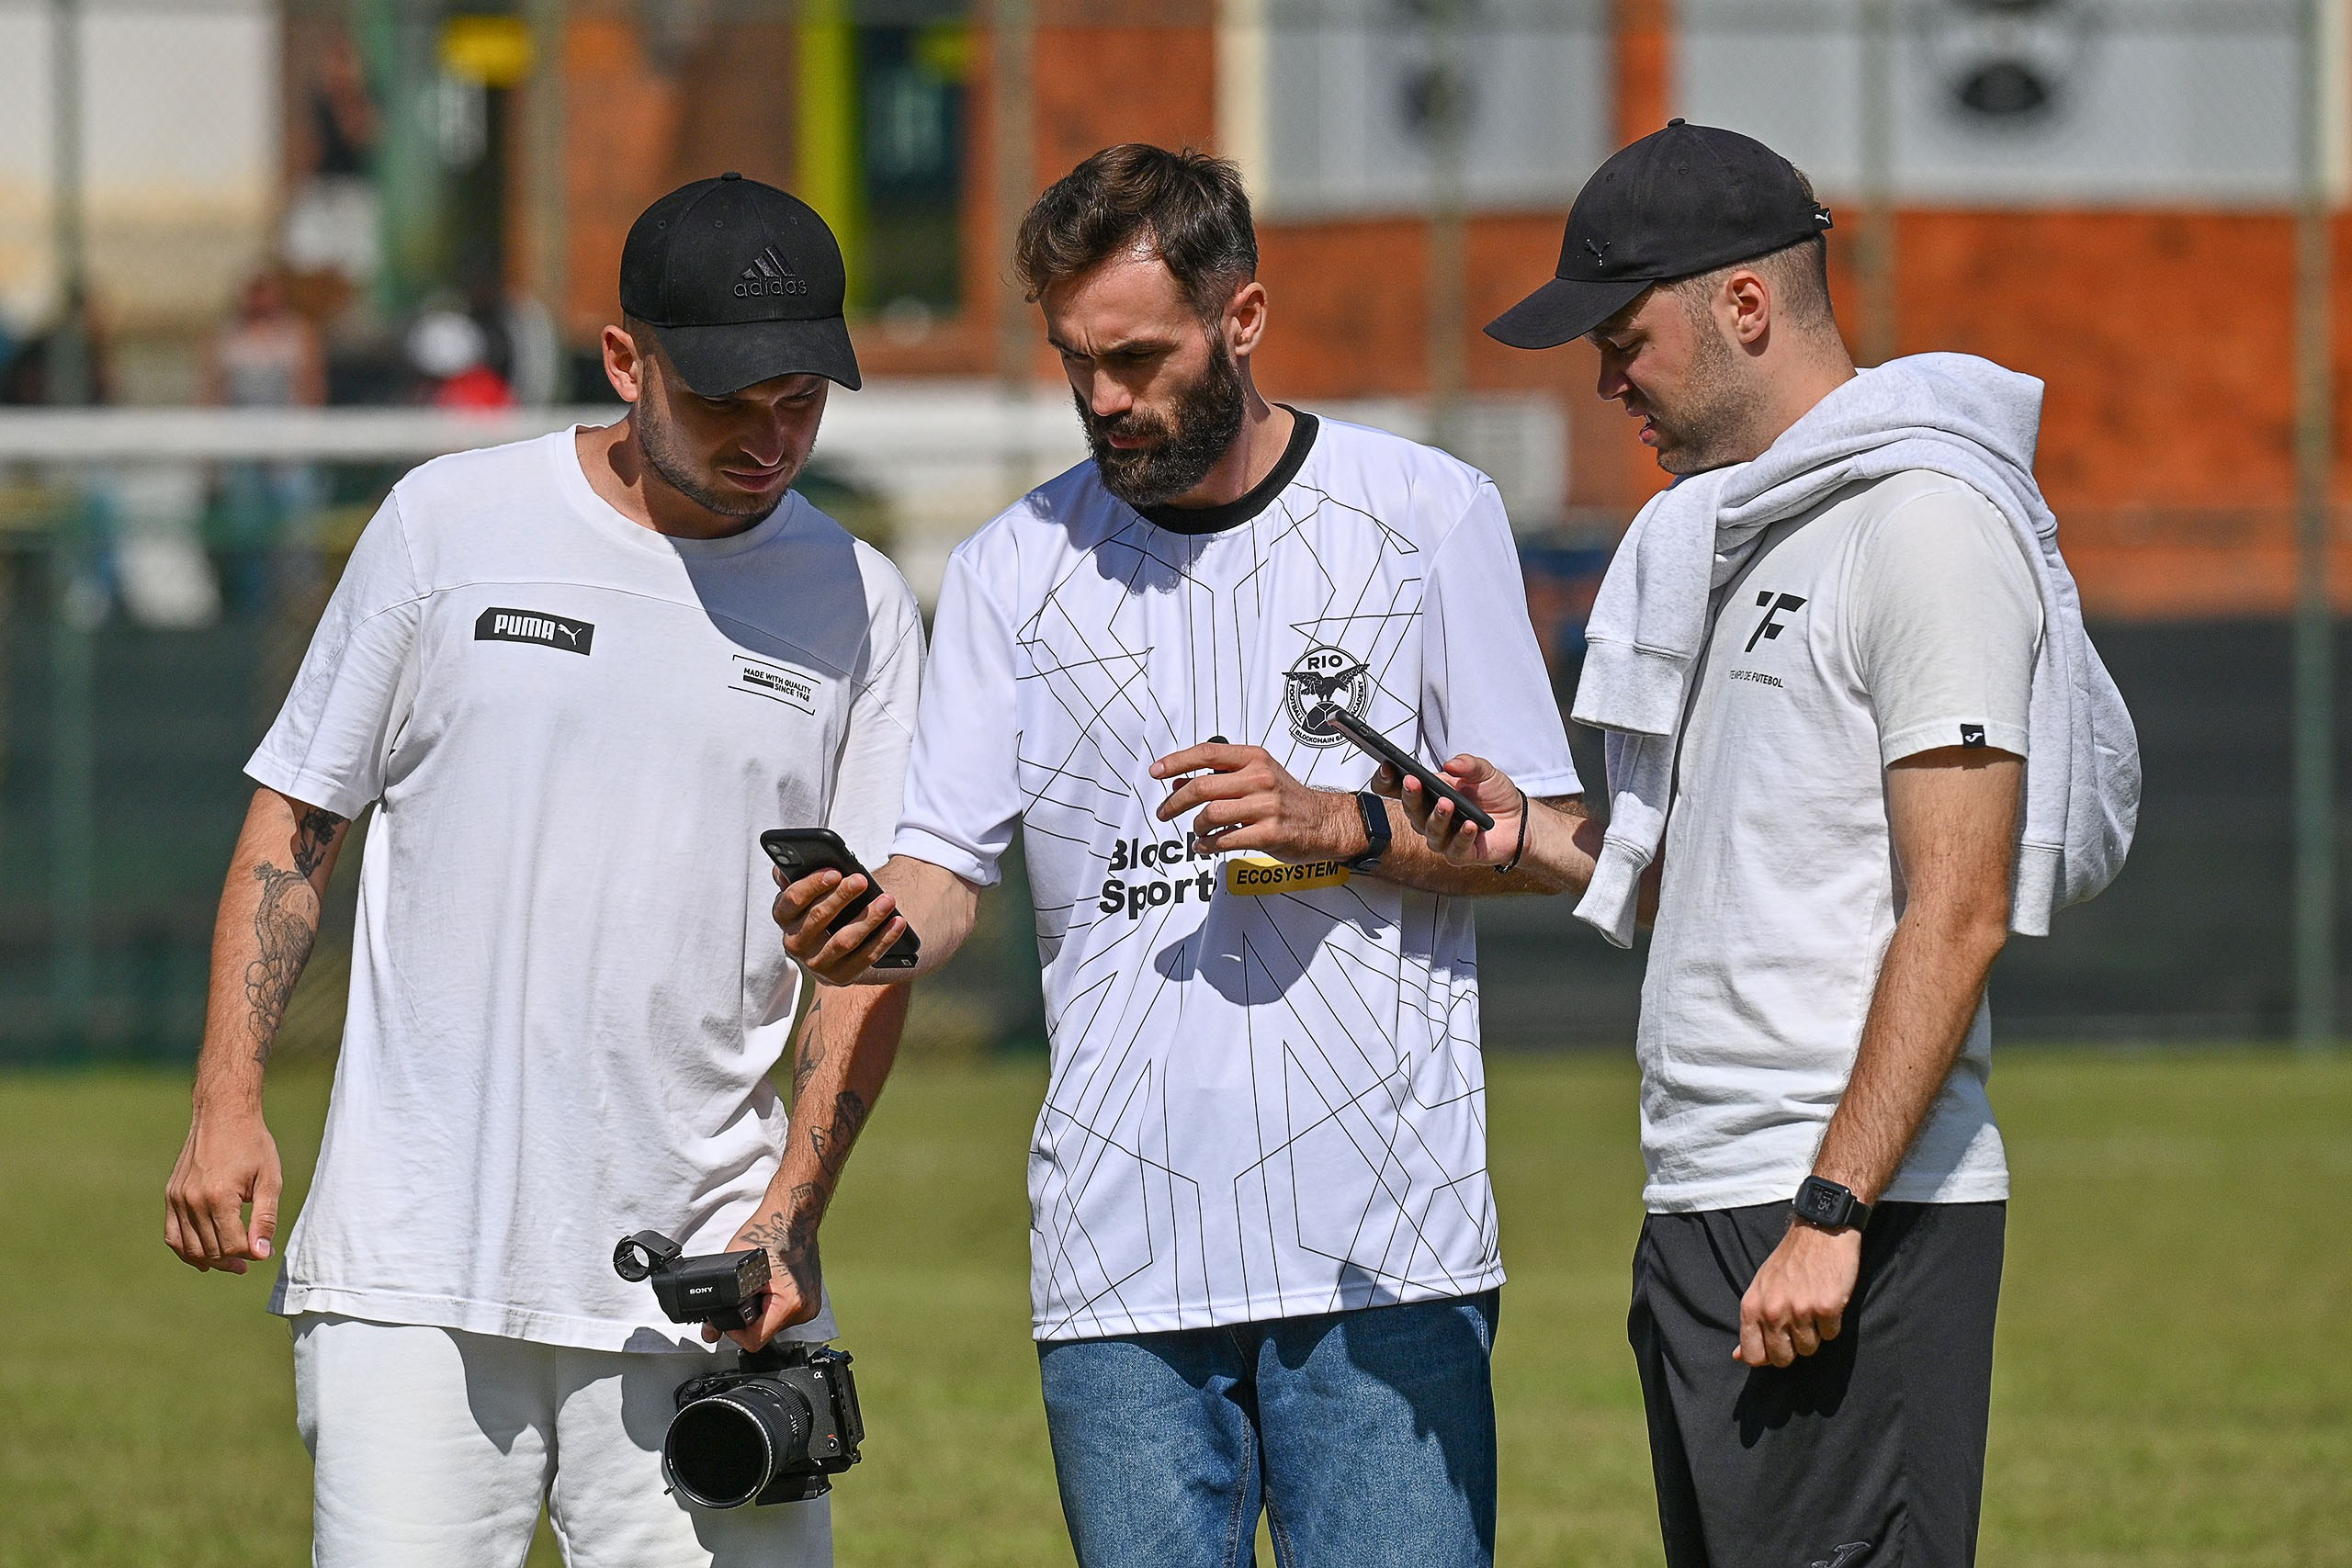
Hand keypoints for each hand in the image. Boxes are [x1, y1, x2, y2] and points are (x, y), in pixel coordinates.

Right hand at [165, 1108, 282, 1274]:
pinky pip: (172, 1235)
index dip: (250, 1253)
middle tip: (252, 1258)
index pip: (231, 1245)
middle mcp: (192, 1200)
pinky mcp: (170, 1196)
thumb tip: (261, 1254)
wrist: (223, 1115)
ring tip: (233, 1262)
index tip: (265, 1250)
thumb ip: (265, 1219)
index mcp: (219, 1197)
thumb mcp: (270, 1180)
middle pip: (210, 1250)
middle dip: (234, 1260)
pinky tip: (204, 1259)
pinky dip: (186, 1251)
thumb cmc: (252, 1145)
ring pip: (189, 1248)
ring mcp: (177, 1199)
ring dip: (211, 1261)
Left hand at [707, 1209, 821, 1351]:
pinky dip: (771, 1303)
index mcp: (791, 1304)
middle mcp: (806, 1309)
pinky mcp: (810, 1300)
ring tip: (759, 1284)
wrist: (792, 1217)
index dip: (734, 1329)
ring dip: (760, 1310)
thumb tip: (710, 1331)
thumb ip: (719, 1305)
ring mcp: (811, 1305)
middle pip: (764, 1333)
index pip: (753, 1341)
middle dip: (748, 1316)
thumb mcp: (735, 1271)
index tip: (730, 1311)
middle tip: (746, 1291)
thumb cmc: (768, 1233)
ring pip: (773, 1324)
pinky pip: (783, 1313)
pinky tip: (768, 1284)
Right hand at [773, 867, 907, 985]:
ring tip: (888, 900)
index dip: (813, 885)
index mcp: (783, 917)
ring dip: (868, 919)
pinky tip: (898, 922)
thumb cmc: (824, 903)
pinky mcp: (840, 977)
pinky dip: (884, 939)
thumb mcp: (809, 890)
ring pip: (843, 941)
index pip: (793, 900)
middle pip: (818, 918)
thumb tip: (781, 868)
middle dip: (842, 897)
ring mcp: (816, 964)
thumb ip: (796, 877)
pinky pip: (865, 957)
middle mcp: (794, 943)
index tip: (836, 871)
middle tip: (862, 880)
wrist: (837, 940)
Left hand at [1149, 743, 1356, 861]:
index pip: (1207, 753)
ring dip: (1196, 826)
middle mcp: (1260, 778)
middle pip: (1202, 787)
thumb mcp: (1255, 777)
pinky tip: (1206, 845)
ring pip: (1210, 815)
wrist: (1324, 821)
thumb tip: (1178, 785)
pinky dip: (1208, 845)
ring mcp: (1266, 807)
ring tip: (1197, 831)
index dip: (1177, 762)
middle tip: (1165, 812)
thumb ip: (1219, 778)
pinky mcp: (1269, 834)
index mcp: (1254, 759)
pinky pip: (1225, 840)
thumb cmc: (1287, 799)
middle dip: (1175, 802)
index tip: (1157, 771)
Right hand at [1391, 754, 1524, 867]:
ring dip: (1438, 817)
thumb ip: (1468, 764)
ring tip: (1447, 804)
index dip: (1387, 780)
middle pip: (1412, 811)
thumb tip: (1451, 763)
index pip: (1398, 789)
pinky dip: (1463, 836)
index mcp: (1429, 794)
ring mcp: (1444, 838)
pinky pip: (1456, 849)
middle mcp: (1431, 817)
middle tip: (1413, 782)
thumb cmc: (1495, 797)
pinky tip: (1470, 825)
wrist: (1519, 820)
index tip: (1388, 767)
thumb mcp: (1484, 772)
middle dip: (1411, 796)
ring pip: (1431, 832)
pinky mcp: (1461, 854)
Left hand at [1736, 1220, 1862, 1367]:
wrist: (1819, 1231)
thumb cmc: (1789, 1261)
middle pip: (1783, 1359)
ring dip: (1814, 1333)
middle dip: (1793, 1348)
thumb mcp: (1760, 1289)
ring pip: (1809, 1349)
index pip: (1754, 1356)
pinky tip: (1828, 1300)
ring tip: (1813, 1306)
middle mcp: (1773, 1311)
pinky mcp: (1827, 1308)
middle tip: (1799, 1324)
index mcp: (1752, 1307)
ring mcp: (1800, 1310)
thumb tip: (1739, 1356)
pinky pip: (1831, 1335)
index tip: (1779, 1344)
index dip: (1768, 1356)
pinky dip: (1832, 1323)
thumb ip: (1751, 1323)